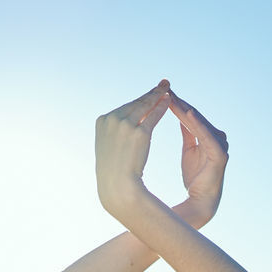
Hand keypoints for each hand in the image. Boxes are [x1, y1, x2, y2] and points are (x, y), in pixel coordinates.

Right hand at [94, 79, 171, 213]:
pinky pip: (154, 116)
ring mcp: (125, 125)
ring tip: (168, 89)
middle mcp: (112, 119)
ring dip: (158, 96)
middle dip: (151, 93)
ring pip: (145, 106)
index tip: (148, 94)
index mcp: (102, 121)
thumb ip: (115, 133)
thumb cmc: (113, 172)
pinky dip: (162, 107)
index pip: (125, 108)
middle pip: (136, 103)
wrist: (117, 187)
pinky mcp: (139, 132)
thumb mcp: (109, 147)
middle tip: (163, 84)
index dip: (139, 101)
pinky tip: (169, 101)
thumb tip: (125, 128)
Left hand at [169, 90, 228, 226]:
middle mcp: (217, 137)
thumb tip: (183, 116)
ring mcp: (220, 145)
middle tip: (166, 90)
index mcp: (209, 135)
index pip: (191, 116)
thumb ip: (189, 132)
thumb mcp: (189, 149)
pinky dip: (199, 125)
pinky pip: (207, 137)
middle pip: (196, 116)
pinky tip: (188, 114)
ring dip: (187, 111)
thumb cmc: (195, 177)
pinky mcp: (220, 155)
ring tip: (174, 98)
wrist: (200, 201)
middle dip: (181, 103)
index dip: (178, 104)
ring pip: (201, 123)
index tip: (163, 92)